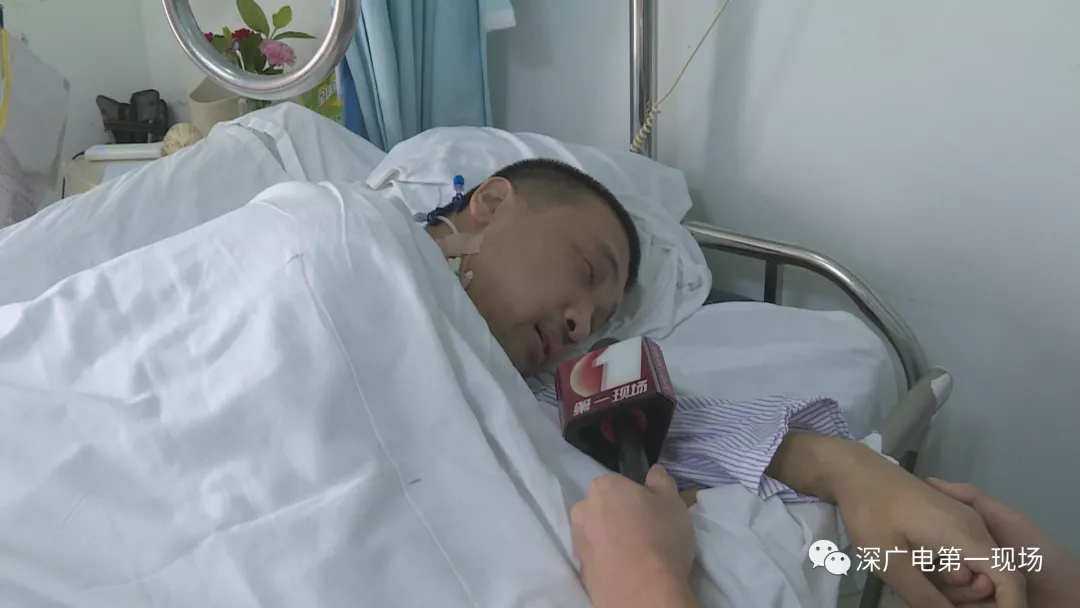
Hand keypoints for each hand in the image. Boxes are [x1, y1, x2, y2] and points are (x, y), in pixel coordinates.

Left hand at [571, 466, 696, 607]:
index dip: (637, 497)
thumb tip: (653, 471)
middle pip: (603, 508)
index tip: (651, 512)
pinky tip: (628, 572)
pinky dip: (609, 563)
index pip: (618, 484)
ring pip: (597, 534)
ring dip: (612, 540)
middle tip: (646, 534)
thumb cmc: (660, 536)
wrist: (643, 591)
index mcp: (603, 487)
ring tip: (638, 557)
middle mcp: (583, 510)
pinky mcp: (580, 571)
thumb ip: (661, 481)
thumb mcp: (672, 501)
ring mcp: (578, 542)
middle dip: (619, 517)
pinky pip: (597, 560)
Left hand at [820, 440, 1026, 607]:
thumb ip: (924, 596)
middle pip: (991, 579)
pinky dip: (945, 568)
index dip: (1008, 607)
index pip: (1010, 580)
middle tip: (924, 588)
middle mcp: (974, 528)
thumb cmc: (870, 512)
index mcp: (966, 536)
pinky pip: (962, 554)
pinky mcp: (952, 521)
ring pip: (975, 567)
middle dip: (965, 597)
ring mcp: (964, 522)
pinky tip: (916, 562)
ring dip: (951, 584)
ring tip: (913, 571)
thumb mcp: (891, 562)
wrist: (857, 472)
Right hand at [927, 478, 1079, 606]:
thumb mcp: (1006, 520)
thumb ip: (971, 499)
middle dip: (949, 572)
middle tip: (969, 573)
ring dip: (961, 592)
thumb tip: (930, 481)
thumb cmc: (1038, 553)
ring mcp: (967, 595)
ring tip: (987, 588)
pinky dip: (967, 606)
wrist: (1066, 593)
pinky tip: (986, 600)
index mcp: (962, 546)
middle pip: (931, 571)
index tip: (936, 548)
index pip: (928, 543)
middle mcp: (960, 570)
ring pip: (941, 593)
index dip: (927, 545)